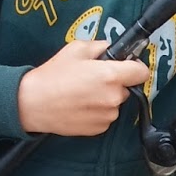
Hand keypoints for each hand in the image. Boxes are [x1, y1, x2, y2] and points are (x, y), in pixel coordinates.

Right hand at [17, 39, 149, 134]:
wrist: (33, 104)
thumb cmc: (53, 75)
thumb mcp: (76, 49)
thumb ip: (100, 46)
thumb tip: (113, 49)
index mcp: (111, 75)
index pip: (142, 72)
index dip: (135, 67)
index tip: (127, 66)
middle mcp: (113, 97)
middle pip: (126, 88)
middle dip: (115, 82)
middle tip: (93, 78)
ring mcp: (107, 116)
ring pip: (115, 103)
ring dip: (105, 98)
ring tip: (82, 93)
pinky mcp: (99, 129)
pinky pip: (105, 116)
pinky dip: (97, 111)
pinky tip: (80, 105)